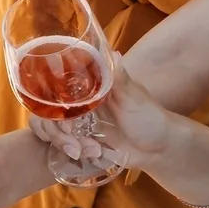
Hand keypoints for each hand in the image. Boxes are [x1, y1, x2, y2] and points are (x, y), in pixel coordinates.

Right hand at [44, 69, 172, 170]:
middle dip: (57, 131)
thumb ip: (120, 80)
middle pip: (49, 111)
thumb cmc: (150, 118)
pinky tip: (93, 154)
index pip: (57, 86)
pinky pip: (65, 144)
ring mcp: (80, 122)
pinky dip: (73, 150)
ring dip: (66, 143)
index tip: (63, 120)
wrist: (159, 149)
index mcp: (91, 85)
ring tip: (92, 151)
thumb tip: (114, 53)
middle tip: (74, 144)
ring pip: (54, 129)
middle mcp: (81, 101)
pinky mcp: (83, 140)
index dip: (50, 102)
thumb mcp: (135, 98)